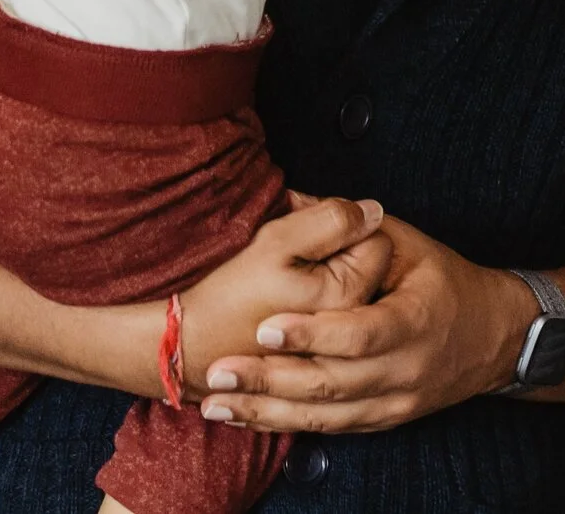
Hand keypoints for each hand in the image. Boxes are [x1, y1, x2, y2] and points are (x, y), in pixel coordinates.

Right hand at [171, 194, 392, 398]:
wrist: (188, 348)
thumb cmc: (228, 294)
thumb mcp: (276, 243)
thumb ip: (331, 221)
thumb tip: (374, 210)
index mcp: (349, 294)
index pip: (376, 237)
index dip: (341, 222)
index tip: (303, 233)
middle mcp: (354, 325)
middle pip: (368, 261)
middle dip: (338, 246)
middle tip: (290, 255)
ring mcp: (339, 343)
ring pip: (351, 284)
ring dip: (327, 269)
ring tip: (284, 279)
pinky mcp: (320, 355)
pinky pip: (334, 312)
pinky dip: (317, 296)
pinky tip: (284, 300)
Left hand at [198, 215, 532, 432]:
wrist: (495, 338)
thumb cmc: (443, 281)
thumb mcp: (408, 243)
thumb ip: (350, 226)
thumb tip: (291, 196)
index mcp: (415, 322)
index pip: (358, 335)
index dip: (310, 335)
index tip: (264, 328)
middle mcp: (405, 371)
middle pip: (331, 384)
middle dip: (269, 381)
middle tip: (218, 371)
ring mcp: (394, 403)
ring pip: (323, 417)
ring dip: (265, 411)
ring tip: (215, 403)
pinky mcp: (382, 420)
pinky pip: (328, 430)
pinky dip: (283, 425)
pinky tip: (243, 417)